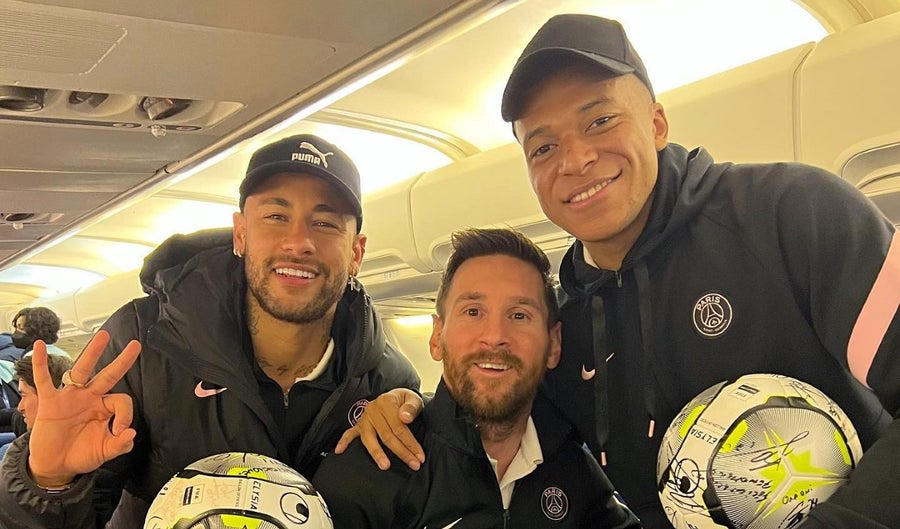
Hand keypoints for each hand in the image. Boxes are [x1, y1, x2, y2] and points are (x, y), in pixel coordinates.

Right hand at [27, 331, 140, 487]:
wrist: (55, 464)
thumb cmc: (81, 454)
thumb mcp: (104, 452)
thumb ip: (119, 445)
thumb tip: (131, 434)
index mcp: (105, 408)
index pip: (122, 401)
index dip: (125, 415)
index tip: (120, 431)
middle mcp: (90, 397)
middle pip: (108, 375)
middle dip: (122, 361)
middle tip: (135, 345)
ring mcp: (70, 397)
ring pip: (83, 371)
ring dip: (93, 353)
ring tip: (103, 336)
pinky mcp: (50, 402)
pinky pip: (44, 380)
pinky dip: (40, 364)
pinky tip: (39, 347)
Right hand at [334, 388, 424, 469]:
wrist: (395, 397)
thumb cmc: (404, 401)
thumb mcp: (413, 398)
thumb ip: (411, 407)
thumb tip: (405, 417)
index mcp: (386, 402)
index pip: (399, 427)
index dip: (410, 443)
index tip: (419, 456)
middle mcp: (373, 410)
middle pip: (387, 436)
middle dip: (401, 452)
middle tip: (413, 465)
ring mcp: (364, 419)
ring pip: (369, 439)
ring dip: (377, 454)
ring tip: (385, 466)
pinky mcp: (358, 425)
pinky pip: (349, 433)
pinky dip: (343, 442)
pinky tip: (339, 451)